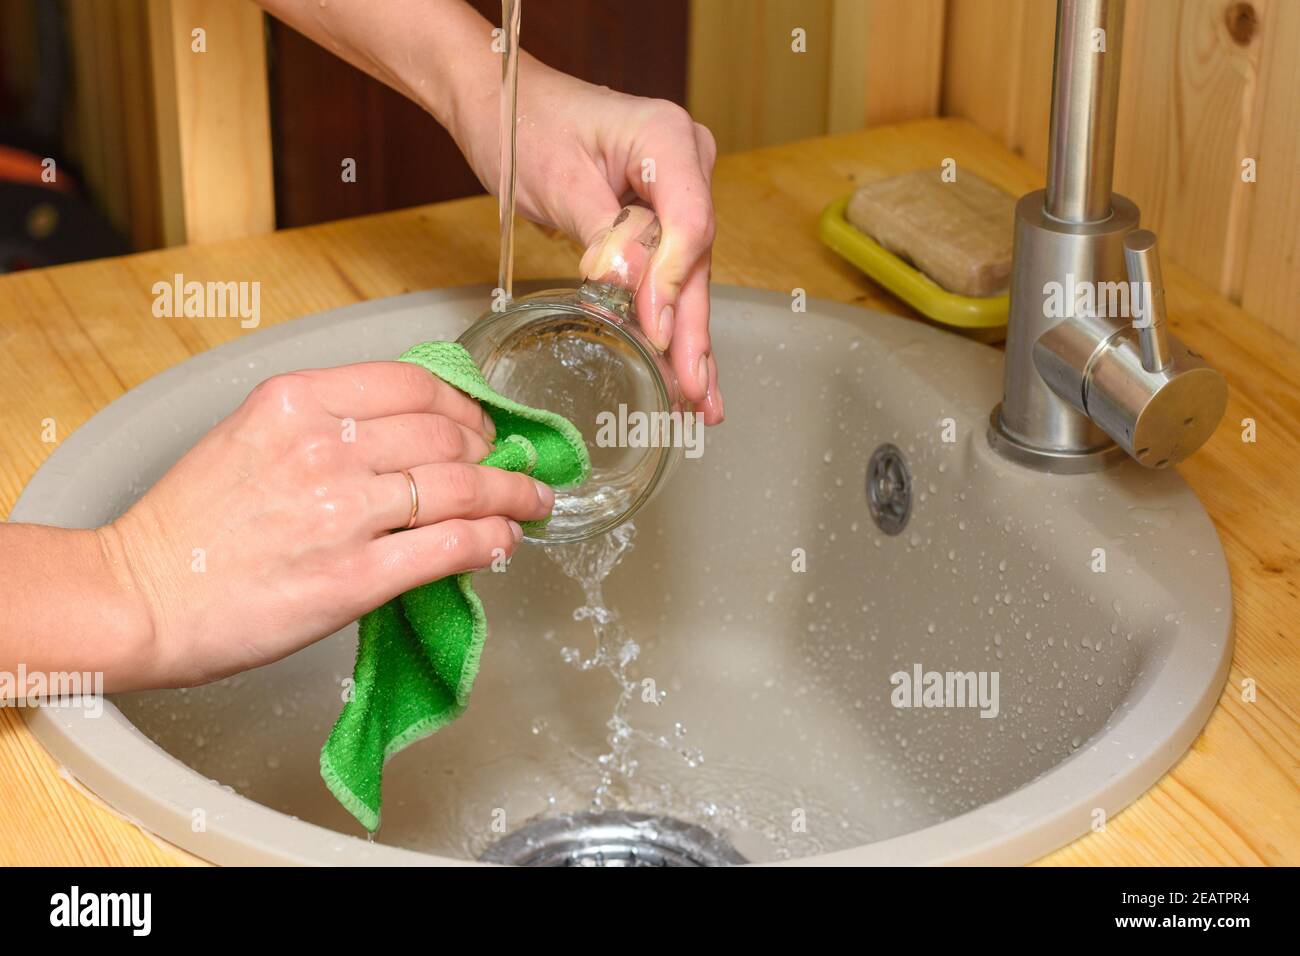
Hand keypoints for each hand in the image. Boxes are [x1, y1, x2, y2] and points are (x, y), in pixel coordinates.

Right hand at [103, 362, 553, 688]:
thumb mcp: (248, 436)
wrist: (138, 596)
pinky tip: (506, 540)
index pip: (414, 384)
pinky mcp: (356, 576)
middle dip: (492, 450)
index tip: (478, 423)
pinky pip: (453, 545)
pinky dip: (493, 539)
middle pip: (448, 433)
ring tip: (532, 502)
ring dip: (513, 495)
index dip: (463, 404)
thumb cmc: (187, 524)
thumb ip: (323, 426)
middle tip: (507, 467)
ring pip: (464, 487)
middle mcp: (327, 446)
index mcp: (298, 400)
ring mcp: (345, 511)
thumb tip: (402, 439)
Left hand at [455, 59, 723, 423]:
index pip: (689, 222)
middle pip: (696, 260)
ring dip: (688, 340)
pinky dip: (669, 323)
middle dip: (692, 330)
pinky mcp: (660, 222)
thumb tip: (632, 281)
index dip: (674, 283)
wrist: (504, 104)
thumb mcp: (557, 179)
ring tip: (700, 402)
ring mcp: (677, 195)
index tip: (657, 332)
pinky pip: (668, 276)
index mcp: (668, 140)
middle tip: (695, 391)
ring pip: (687, 278)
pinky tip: (681, 371)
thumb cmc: (524, 125)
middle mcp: (686, 167)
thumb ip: (602, 231)